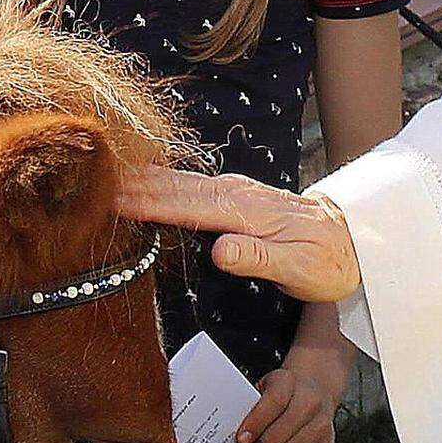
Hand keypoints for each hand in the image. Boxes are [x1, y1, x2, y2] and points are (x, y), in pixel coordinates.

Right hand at [115, 167, 360, 305]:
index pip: (184, 204)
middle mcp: (236, 192)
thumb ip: (259, 259)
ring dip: (140, 177)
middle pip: (173, 185)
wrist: (356, 240)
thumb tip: (219, 249)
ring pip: (178, 181)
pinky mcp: (235, 194)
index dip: (143, 201)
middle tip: (85, 174)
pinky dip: (159, 181)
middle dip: (130, 180)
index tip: (107, 195)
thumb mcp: (300, 270)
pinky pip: (188, 185)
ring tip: (102, 172)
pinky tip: (143, 180)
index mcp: (245, 210)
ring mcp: (235, 190)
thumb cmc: (329, 261)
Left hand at [240, 332, 353, 442]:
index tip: (241, 438)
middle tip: (251, 441)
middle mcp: (311, 403)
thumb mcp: (264, 386)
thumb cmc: (283, 392)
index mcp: (290, 382)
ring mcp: (322, 427)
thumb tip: (231, 431)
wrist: (315, 390)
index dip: (254, 424)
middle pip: (275, 437)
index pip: (273, 404)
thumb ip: (249, 405)